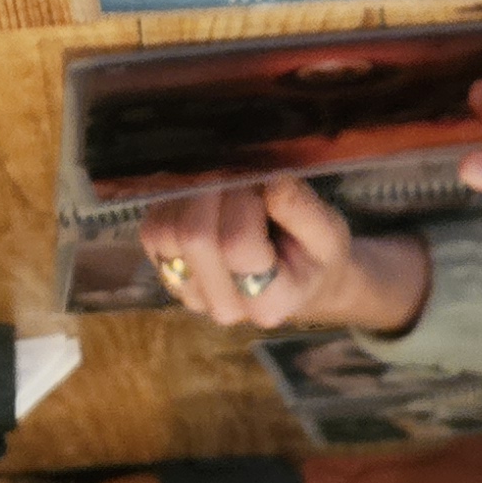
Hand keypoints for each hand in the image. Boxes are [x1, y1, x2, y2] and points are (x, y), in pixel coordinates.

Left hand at [139, 178, 420, 332]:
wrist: (294, 278)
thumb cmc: (313, 255)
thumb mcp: (329, 234)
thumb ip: (302, 210)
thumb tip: (270, 181)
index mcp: (268, 303)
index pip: (237, 246)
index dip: (246, 203)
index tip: (265, 183)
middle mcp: (221, 305)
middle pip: (195, 237)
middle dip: (217, 192)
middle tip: (243, 177)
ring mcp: (187, 291)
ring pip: (165, 232)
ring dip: (193, 195)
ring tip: (226, 187)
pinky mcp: (165, 270)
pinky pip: (152, 227)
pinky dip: (174, 202)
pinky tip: (204, 197)